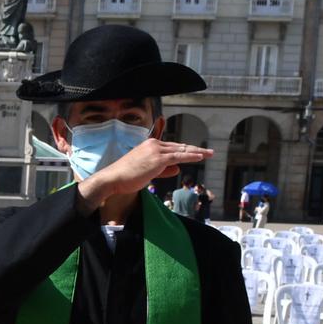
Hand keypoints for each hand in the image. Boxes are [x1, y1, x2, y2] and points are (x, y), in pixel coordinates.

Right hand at [76, 138, 213, 206]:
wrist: (113, 178)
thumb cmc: (125, 177)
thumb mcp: (147, 172)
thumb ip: (163, 169)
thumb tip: (178, 168)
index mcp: (149, 145)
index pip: (171, 147)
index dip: (184, 150)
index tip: (195, 152)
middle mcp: (154, 144)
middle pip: (179, 147)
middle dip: (195, 149)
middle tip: (208, 152)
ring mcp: (156, 150)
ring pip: (181, 150)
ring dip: (197, 152)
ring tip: (209, 154)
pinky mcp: (158, 159)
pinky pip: (179, 156)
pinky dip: (191, 156)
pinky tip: (200, 157)